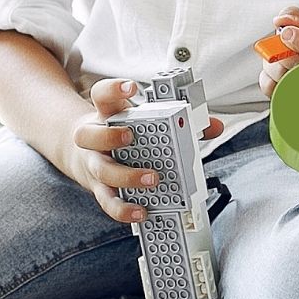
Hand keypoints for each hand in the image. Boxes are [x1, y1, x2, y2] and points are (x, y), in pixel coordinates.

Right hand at [67, 78, 221, 222]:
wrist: (84, 155)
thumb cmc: (121, 134)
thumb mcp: (142, 120)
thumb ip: (179, 121)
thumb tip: (214, 126)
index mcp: (107, 116)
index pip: (103, 95)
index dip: (115, 89)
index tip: (132, 87)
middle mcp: (95, 140)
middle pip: (89, 135)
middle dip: (110, 136)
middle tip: (131, 136)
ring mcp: (95, 165)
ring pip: (101, 171)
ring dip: (126, 176)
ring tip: (152, 178)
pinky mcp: (100, 189)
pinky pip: (108, 202)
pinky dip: (124, 209)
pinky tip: (141, 210)